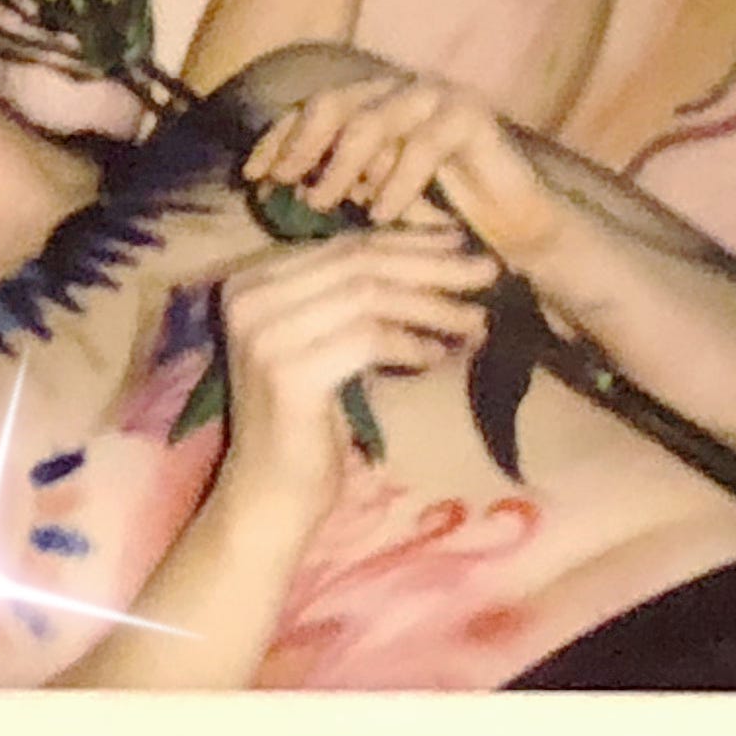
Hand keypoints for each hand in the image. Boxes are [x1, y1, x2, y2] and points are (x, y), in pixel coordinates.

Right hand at [213, 223, 496, 497]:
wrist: (269, 494)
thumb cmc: (303, 422)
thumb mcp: (321, 344)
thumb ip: (347, 300)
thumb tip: (429, 257)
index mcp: (251, 284)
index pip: (342, 245)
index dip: (407, 242)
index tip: (461, 242)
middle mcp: (248, 300)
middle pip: (357, 264)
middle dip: (431, 265)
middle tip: (487, 269)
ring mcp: (264, 335)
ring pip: (368, 297)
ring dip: (432, 306)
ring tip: (479, 320)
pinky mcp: (288, 374)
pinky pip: (367, 340)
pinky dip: (410, 344)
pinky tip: (438, 357)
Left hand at [240, 66, 568, 262]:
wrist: (514, 228)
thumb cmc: (438, 213)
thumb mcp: (373, 194)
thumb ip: (335, 182)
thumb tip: (277, 186)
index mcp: (373, 100)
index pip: (312, 109)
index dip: (278, 138)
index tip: (251, 175)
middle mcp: (399, 89)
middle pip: (334, 103)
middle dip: (303, 144)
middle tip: (285, 184)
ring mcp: (436, 95)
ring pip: (373, 121)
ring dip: (342, 166)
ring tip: (324, 204)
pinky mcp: (470, 116)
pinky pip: (422, 146)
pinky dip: (395, 183)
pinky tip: (379, 213)